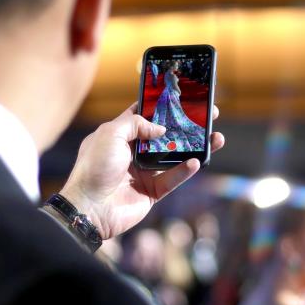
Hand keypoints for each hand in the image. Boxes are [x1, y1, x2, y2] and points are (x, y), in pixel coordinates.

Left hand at [59, 102, 223, 239]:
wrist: (89, 207)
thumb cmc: (94, 168)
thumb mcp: (110, 134)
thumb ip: (135, 124)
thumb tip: (160, 129)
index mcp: (120, 136)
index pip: (144, 116)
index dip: (161, 106)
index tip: (181, 97)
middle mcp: (133, 153)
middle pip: (165, 136)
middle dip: (186, 125)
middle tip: (208, 115)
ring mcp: (144, 173)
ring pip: (175, 157)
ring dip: (195, 147)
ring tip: (216, 138)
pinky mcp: (152, 192)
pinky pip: (173, 179)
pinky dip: (185, 170)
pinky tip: (197, 161)